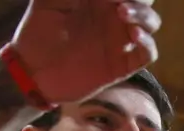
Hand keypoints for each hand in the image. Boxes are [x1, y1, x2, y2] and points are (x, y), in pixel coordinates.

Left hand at [11, 0, 161, 105]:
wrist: (33, 71)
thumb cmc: (37, 32)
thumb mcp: (49, 2)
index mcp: (98, 0)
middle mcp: (113, 17)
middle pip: (145, 1)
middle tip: (119, 1)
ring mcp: (120, 40)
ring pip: (151, 22)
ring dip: (143, 14)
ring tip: (122, 13)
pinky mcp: (122, 64)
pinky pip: (148, 53)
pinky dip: (148, 42)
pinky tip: (133, 35)